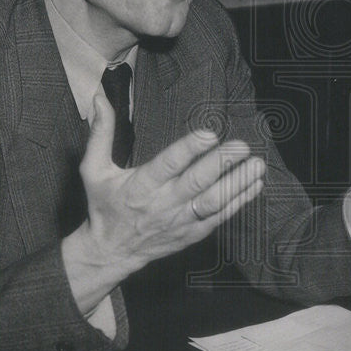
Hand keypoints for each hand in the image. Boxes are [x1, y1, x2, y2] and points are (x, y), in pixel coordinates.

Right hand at [64, 91, 265, 310]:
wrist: (111, 252)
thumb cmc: (104, 205)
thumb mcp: (93, 170)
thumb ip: (100, 134)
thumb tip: (98, 99)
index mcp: (140, 186)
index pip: (167, 165)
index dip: (188, 150)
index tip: (208, 134)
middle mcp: (163, 203)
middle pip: (196, 182)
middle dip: (222, 163)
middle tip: (242, 146)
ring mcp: (180, 220)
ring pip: (214, 201)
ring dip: (238, 183)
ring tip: (257, 165)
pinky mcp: (192, 233)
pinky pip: (220, 217)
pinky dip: (239, 201)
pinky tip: (255, 185)